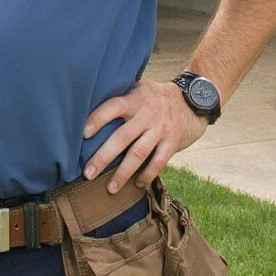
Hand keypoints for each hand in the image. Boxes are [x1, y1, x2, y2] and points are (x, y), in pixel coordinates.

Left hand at [82, 79, 208, 194]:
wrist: (192, 100)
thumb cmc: (156, 96)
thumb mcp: (140, 88)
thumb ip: (122, 95)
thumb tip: (90, 102)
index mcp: (135, 98)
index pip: (113, 106)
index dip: (98, 118)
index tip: (83, 134)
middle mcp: (147, 114)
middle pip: (122, 136)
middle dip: (103, 156)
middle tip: (88, 173)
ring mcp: (160, 129)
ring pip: (138, 153)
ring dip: (123, 173)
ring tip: (110, 188)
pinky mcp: (172, 142)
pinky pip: (158, 162)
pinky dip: (147, 175)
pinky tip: (136, 185)